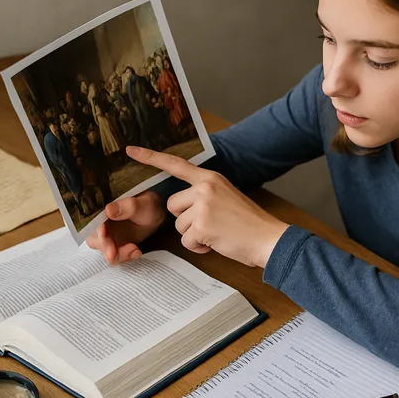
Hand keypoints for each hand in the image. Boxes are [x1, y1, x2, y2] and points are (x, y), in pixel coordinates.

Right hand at [85, 190, 165, 263]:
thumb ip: (129, 206)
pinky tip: (136, 252)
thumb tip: (109, 210)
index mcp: (102, 206)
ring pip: (103, 249)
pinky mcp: (113, 246)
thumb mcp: (144, 203)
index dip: (96, 227)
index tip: (103, 234)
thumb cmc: (148, 205)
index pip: (93, 218)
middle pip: (94, 237)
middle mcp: (99, 222)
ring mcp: (105, 235)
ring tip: (134, 250)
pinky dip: (125, 257)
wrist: (154, 216)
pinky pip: (114, 256)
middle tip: (114, 254)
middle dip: (105, 247)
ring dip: (117, 254)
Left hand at [126, 146, 287, 267]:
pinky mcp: (202, 225)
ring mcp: (203, 206)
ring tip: (217, 233)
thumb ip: (204, 195)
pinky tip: (216, 242)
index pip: (176, 164)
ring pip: (178, 225)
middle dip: (185, 220)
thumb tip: (181, 205)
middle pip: (172, 205)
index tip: (130, 150)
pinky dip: (199, 247)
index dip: (151, 158)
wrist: (268, 238)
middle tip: (210, 225)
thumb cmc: (248, 223)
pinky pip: (186, 241)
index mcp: (210, 178)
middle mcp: (205, 188)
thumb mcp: (226, 197)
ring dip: (193, 235)